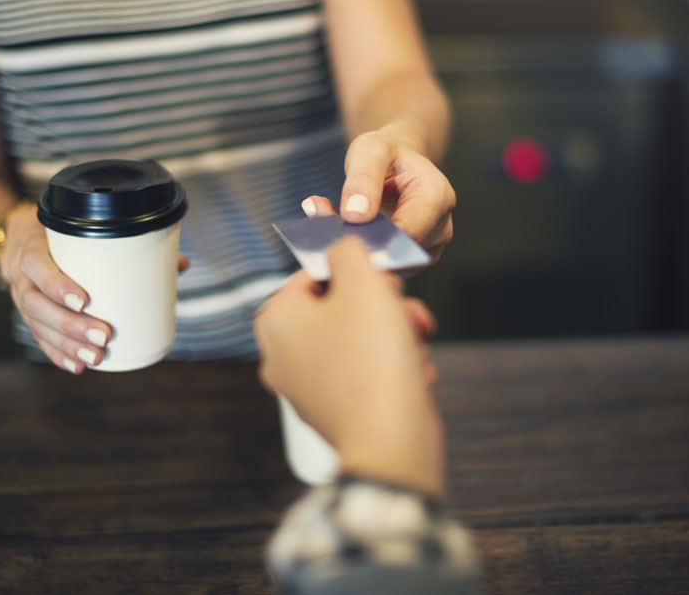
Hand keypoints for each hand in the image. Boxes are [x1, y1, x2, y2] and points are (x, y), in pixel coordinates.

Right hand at [0, 204, 188, 373]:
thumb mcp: (83, 231)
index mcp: (34, 247)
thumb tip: (180, 264)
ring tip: (96, 357)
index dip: (56, 285)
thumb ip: (130, 245)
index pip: (36, 265)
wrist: (22, 239)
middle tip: (103, 337)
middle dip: (70, 325)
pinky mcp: (29, 316)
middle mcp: (23, 276)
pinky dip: (58, 354)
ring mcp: (21, 297)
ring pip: (37, 325)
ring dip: (67, 345)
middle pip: (36, 304)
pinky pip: (38, 338)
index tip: (84, 301)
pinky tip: (77, 365)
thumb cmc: (64, 237)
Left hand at [254, 237, 443, 495]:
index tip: (383, 280)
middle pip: (341, 308)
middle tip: (404, 313)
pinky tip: (410, 376)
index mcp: (276, 320)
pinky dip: (395, 370)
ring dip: (397, 337)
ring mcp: (308, 387)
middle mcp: (282, 355)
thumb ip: (347, 250)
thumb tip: (342, 246)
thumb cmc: (371, 362)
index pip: (314, 274)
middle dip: (384, 308)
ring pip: (362, 340)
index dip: (357, 271)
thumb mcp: (362, 281)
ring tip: (412, 347)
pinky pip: (370, 375)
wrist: (390, 441)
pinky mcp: (337, 411)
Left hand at [302, 131, 454, 259]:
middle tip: (326, 231)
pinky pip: (386, 267)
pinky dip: (362, 256)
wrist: (396, 164)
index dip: (375, 238)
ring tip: (331, 227)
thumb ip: (363, 178)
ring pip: (392, 264)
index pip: (408, 232)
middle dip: (363, 245)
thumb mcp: (371, 150)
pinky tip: (342, 236)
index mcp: (437, 196)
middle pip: (400, 252)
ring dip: (359, 252)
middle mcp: (440, 226)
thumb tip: (356, 215)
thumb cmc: (387, 154)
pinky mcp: (412, 259)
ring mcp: (429, 247)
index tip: (341, 235)